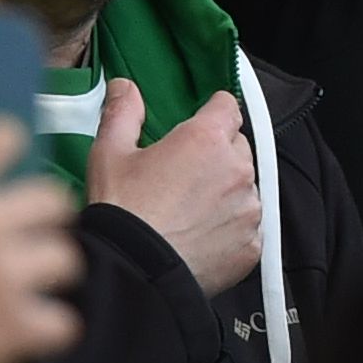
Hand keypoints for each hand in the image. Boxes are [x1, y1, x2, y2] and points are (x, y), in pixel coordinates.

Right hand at [0, 123, 77, 362]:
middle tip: (20, 237)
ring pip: (66, 258)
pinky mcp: (16, 329)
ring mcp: (4, 278)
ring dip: (48, 272)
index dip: (8, 149)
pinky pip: (65, 320)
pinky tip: (26, 330)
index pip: (5, 137)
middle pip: (53, 198)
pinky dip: (50, 328)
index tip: (2, 172)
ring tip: (25, 285)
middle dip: (41, 216)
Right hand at [88, 80, 262, 296]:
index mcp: (206, 139)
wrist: (133, 274)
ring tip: (189, 210)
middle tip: (183, 175)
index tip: (201, 123)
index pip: (228, 106)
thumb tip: (125, 88)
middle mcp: (237, 170)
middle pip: (237, 147)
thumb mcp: (110, 154)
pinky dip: (230, 228)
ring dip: (226, 191)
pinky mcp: (252, 244)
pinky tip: (200, 235)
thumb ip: (123, 113)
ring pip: (246, 186)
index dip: (212, 112)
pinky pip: (248, 225)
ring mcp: (248, 209)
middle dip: (217, 155)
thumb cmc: (123, 215)